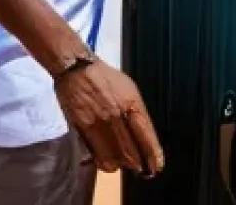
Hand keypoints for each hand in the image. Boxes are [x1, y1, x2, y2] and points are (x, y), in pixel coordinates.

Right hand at [55, 60, 163, 177]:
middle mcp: (118, 115)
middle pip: (133, 151)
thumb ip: (136, 111)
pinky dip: (106, 163)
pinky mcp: (85, 129)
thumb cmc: (105, 77)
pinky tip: (109, 162)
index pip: (146, 135)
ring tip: (124, 163)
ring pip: (117, 157)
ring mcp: (101, 123)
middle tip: (141, 167)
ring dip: (122, 164)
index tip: (157, 165)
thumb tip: (142, 134)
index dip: (153, 154)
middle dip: (139, 163)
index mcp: (132, 102)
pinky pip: (99, 155)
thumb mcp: (128, 88)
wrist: (78, 68)